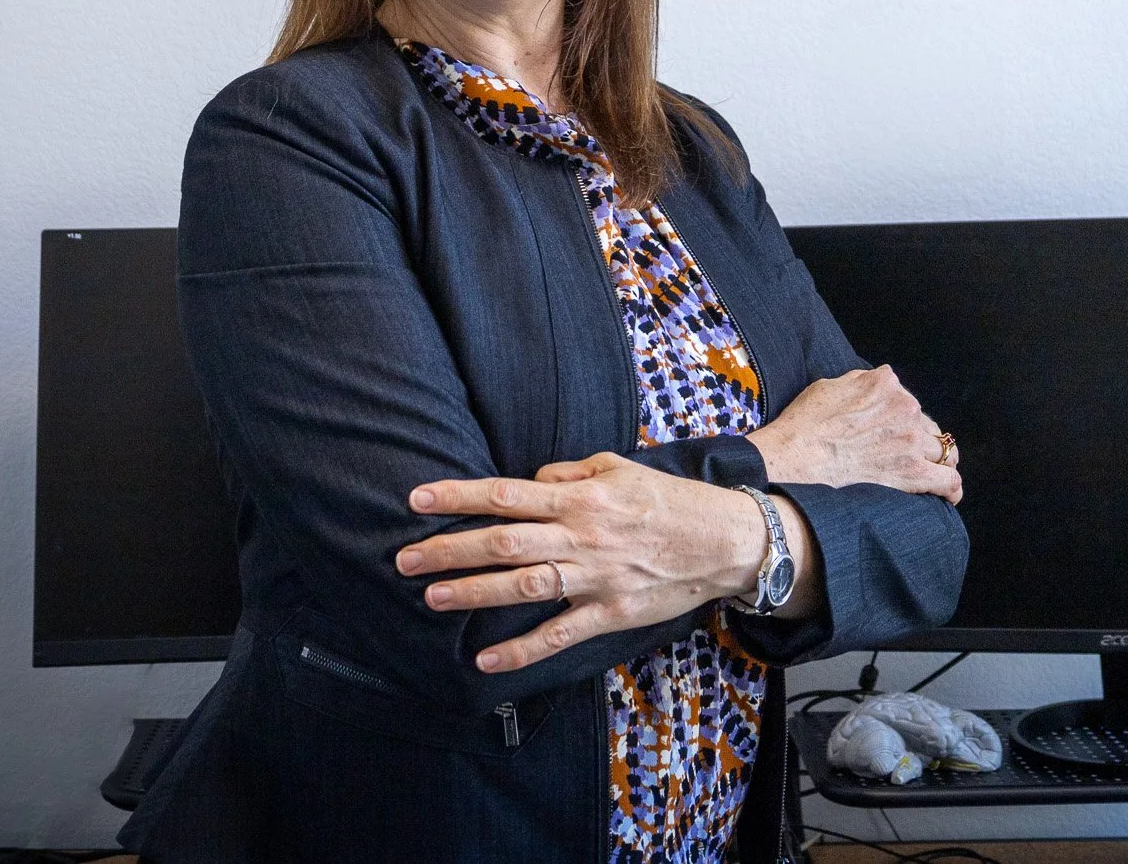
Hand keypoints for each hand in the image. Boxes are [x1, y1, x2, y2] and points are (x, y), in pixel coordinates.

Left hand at [396, 452, 815, 673]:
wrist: (722, 539)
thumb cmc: (667, 499)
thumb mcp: (618, 466)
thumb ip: (569, 472)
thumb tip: (531, 478)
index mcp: (580, 497)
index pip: (506, 494)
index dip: (459, 498)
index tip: (417, 499)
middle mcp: (580, 536)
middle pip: (503, 543)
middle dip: (449, 550)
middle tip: (405, 558)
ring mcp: (593, 578)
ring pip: (522, 588)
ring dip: (472, 594)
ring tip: (431, 598)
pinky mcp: (608, 613)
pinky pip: (558, 634)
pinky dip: (520, 650)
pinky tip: (484, 660)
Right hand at [746, 365, 962, 504]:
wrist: (795, 457)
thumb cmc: (805, 423)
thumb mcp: (831, 385)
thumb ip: (861, 383)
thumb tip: (874, 386)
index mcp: (885, 383)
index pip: (905, 399)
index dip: (899, 418)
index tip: (892, 432)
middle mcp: (904, 406)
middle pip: (927, 424)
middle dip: (920, 439)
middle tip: (907, 456)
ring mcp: (911, 440)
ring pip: (943, 450)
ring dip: (938, 461)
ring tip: (934, 473)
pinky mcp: (913, 472)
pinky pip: (948, 479)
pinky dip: (951, 487)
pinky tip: (948, 495)